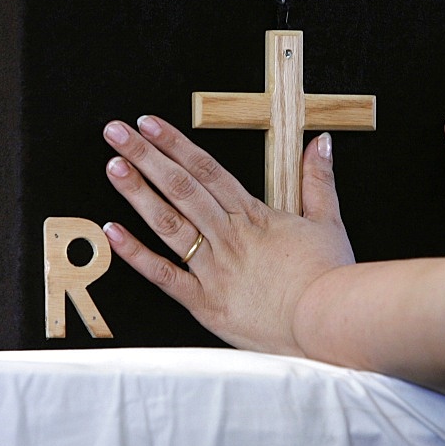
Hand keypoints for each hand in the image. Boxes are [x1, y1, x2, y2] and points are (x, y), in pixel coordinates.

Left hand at [101, 117, 354, 354]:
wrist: (329, 321)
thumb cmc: (330, 277)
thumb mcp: (328, 222)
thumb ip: (318, 180)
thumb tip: (321, 142)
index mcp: (254, 216)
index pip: (206, 170)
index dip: (175, 143)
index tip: (149, 124)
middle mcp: (228, 236)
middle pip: (181, 188)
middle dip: (146, 156)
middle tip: (116, 132)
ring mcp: (214, 268)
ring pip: (169, 224)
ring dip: (138, 193)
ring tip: (114, 167)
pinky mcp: (206, 303)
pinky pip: (165, 276)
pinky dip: (137, 254)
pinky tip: (113, 232)